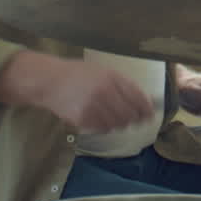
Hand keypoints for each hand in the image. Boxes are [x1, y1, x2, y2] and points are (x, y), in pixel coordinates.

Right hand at [0, 51, 153, 133]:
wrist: (49, 81)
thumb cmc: (78, 74)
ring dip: (120, 124)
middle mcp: (104, 92)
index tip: (150, 114)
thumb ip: (122, 83)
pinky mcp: (83, 119)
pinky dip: (106, 127)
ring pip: (117, 124)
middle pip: (130, 114)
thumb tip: (143, 101)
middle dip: (135, 119)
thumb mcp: (102, 71)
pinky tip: (102, 120)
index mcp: (111, 77)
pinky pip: (103, 128)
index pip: (137, 97)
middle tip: (136, 120)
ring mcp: (93, 107)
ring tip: (115, 118)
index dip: (146, 108)